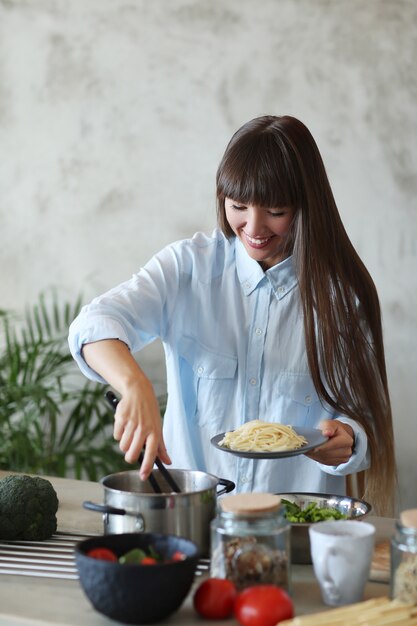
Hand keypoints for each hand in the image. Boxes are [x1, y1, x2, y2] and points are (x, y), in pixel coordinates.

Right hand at [81, 339, 170, 479]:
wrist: (138, 391)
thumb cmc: (149, 411)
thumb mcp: (158, 427)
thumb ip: (161, 447)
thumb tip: (168, 462)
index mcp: (154, 431)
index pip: (152, 453)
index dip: (147, 466)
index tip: (144, 476)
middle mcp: (143, 428)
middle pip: (131, 454)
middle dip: (130, 456)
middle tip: (132, 450)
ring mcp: (131, 423)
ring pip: (122, 446)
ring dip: (124, 443)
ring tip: (130, 432)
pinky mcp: (120, 419)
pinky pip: (116, 436)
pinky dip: (119, 433)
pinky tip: (125, 424)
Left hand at [305, 420, 354, 465]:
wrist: (336, 435)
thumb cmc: (331, 428)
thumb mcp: (329, 423)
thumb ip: (328, 426)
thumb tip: (327, 433)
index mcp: (347, 440)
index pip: (332, 445)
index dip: (321, 446)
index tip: (311, 446)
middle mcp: (347, 451)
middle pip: (328, 453)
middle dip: (316, 451)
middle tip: (306, 448)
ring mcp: (342, 459)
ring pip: (326, 459)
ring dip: (316, 455)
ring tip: (308, 449)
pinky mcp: (337, 463)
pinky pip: (325, 462)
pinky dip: (317, 458)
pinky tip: (312, 453)